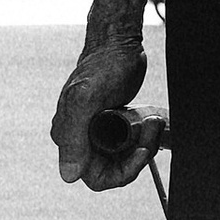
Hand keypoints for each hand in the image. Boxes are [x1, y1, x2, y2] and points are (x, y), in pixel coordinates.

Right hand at [53, 26, 150, 188]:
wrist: (117, 44)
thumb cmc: (103, 65)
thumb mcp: (87, 99)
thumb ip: (75, 138)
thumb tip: (69, 175)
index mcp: (67, 135)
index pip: (92, 176)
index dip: (121, 171)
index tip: (140, 151)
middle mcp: (77, 137)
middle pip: (110, 169)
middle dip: (135, 156)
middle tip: (151, 132)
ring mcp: (94, 131)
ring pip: (121, 158)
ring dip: (142, 145)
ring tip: (152, 122)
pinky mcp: (110, 124)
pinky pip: (127, 144)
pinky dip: (141, 137)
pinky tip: (149, 121)